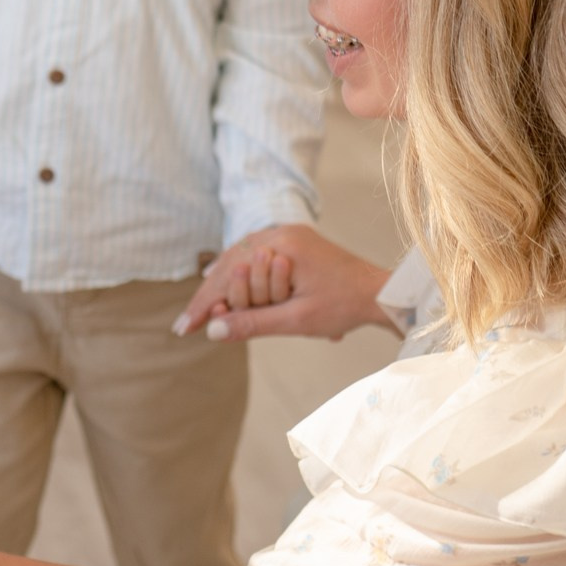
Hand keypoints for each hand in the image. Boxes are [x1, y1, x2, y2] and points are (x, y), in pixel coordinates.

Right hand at [175, 224, 390, 343]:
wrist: (381, 292)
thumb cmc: (344, 306)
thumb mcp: (296, 319)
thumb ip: (252, 324)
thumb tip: (213, 332)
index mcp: (281, 246)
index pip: (229, 276)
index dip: (204, 304)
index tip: (185, 327)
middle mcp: (281, 233)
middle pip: (229, 265)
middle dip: (209, 296)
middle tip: (188, 324)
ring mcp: (288, 235)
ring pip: (239, 258)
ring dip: (221, 283)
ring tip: (201, 307)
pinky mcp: (295, 242)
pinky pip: (254, 254)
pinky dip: (238, 271)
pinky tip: (226, 279)